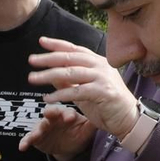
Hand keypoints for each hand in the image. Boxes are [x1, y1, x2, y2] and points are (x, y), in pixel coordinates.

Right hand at [17, 103, 96, 160]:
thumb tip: (106, 113)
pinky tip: (22, 147)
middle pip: (50, 113)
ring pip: (38, 125)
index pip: (66, 110)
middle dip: (49, 115)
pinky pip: (29, 138)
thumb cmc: (79, 132)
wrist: (71, 145)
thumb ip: (94, 121)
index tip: (70, 118)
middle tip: (48, 116)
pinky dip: (25, 141)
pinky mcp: (36, 137)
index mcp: (66, 113)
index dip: (67, 114)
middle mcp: (53, 117)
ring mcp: (44, 127)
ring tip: (36, 134)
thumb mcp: (87, 129)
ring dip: (37, 129)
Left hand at [27, 37, 141, 139]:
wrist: (128, 119)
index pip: (75, 49)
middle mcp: (100, 66)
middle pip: (70, 58)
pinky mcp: (103, 92)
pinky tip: (47, 98)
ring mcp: (103, 77)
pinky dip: (60, 94)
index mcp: (97, 62)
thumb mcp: (84, 91)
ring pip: (71, 73)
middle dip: (48, 58)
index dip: (58, 44)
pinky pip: (77, 91)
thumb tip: (51, 75)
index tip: (41, 41)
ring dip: (49, 75)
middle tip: (31, 60)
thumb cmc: (106, 105)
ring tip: (33, 79)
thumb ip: (70, 82)